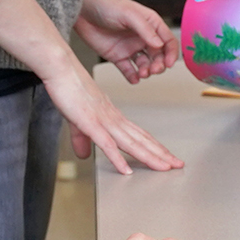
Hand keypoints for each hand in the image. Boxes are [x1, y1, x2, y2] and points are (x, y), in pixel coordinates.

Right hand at [45, 63, 184, 175]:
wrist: (61, 69)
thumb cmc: (70, 88)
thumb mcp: (76, 120)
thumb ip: (81, 139)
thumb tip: (84, 154)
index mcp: (113, 117)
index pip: (139, 134)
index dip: (154, 146)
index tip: (167, 156)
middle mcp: (113, 119)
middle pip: (142, 140)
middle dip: (161, 154)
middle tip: (178, 164)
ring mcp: (104, 121)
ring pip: (131, 143)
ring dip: (148, 157)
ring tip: (163, 167)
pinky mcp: (90, 123)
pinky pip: (107, 144)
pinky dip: (117, 158)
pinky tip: (127, 170)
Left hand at [76, 0, 176, 81]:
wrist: (81, 10)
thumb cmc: (105, 4)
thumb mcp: (129, 14)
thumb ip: (146, 30)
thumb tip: (160, 45)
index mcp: (150, 24)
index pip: (168, 40)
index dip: (172, 53)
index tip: (170, 63)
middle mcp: (142, 37)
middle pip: (158, 56)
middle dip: (159, 65)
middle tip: (154, 70)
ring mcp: (130, 48)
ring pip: (145, 64)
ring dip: (147, 71)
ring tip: (142, 74)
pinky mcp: (117, 56)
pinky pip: (128, 70)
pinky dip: (132, 76)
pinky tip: (134, 78)